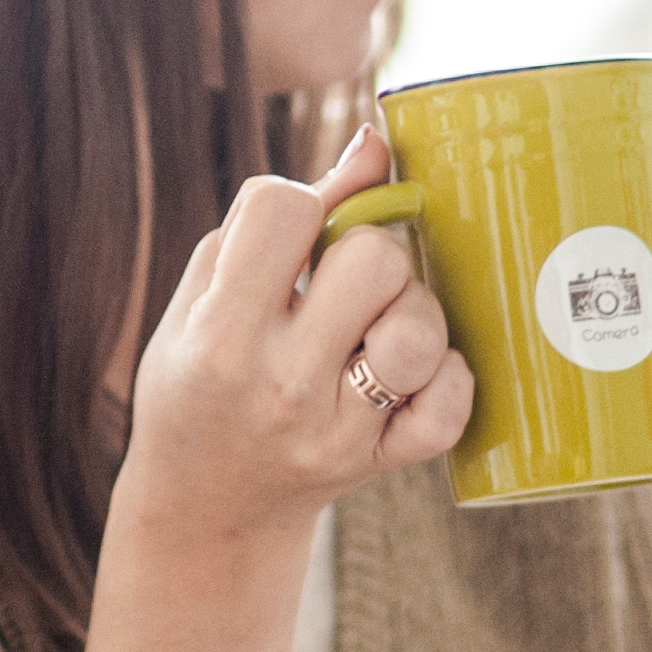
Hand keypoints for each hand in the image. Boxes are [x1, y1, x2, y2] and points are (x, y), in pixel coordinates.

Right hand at [113, 124, 473, 549]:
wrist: (205, 509)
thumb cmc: (200, 381)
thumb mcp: (206, 296)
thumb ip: (279, 218)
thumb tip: (375, 142)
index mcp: (219, 334)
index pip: (285, 208)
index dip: (298, 205)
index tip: (288, 240)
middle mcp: (280, 385)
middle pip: (375, 258)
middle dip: (365, 251)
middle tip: (340, 285)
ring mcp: (336, 432)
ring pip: (421, 329)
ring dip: (409, 313)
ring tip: (372, 329)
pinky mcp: (381, 464)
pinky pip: (451, 401)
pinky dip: (444, 378)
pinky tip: (405, 374)